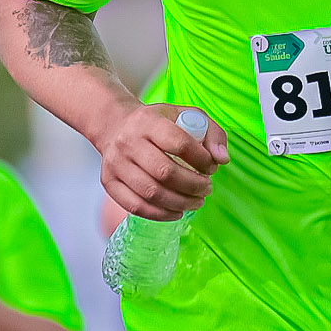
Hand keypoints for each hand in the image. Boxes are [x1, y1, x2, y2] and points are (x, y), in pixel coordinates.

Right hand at [96, 104, 228, 221]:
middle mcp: (128, 142)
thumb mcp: (185, 116)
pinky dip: (160, 214)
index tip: (212, 167)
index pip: (180, 143)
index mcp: (149, 121)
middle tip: (207, 189)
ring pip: (151, 192)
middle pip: (165, 172)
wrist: (116, 127)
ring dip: (180, 203)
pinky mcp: (109, 182)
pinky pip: (136, 206)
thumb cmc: (157, 124)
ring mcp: (116, 164)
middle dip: (193, 185)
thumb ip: (211, 133)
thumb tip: (222, 159)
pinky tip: (177, 212)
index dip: (202, 159)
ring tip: (196, 201)